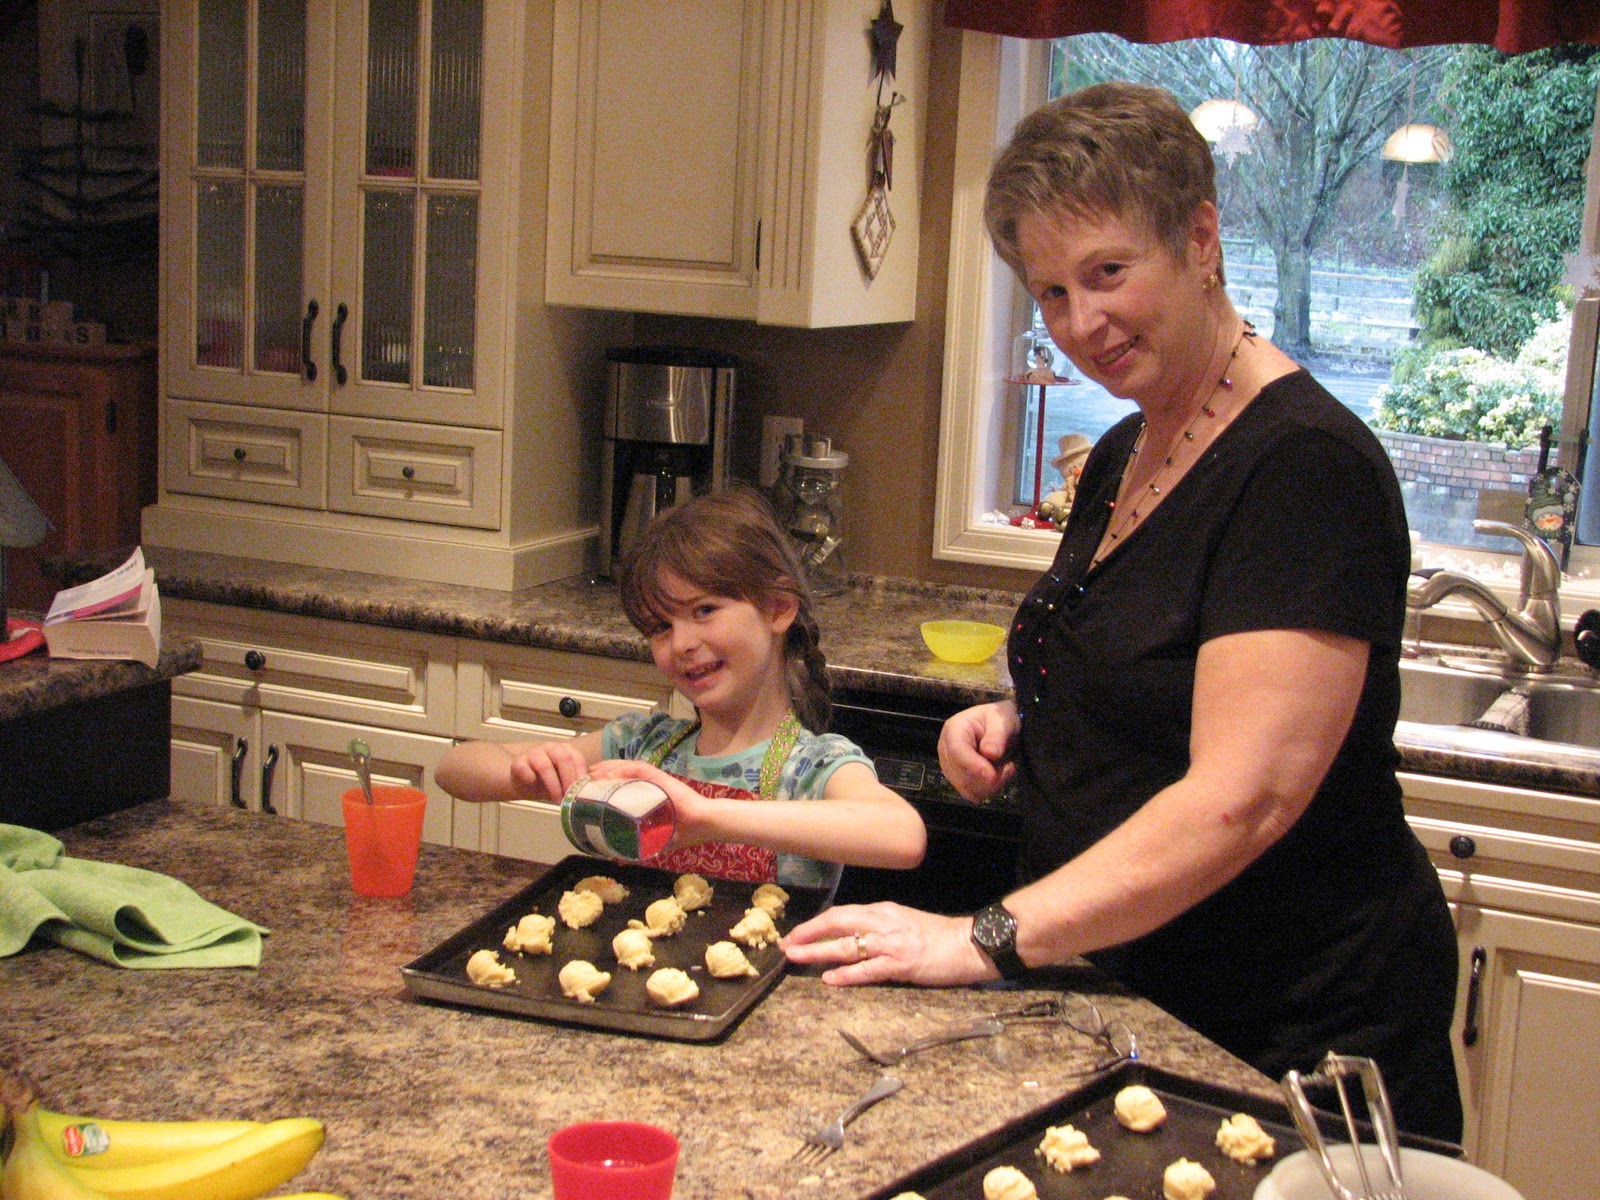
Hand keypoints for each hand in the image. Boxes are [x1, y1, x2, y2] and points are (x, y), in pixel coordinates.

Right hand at [507, 740, 591, 801]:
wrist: (524, 783)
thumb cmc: (549, 782)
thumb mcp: (565, 781)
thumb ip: (579, 781)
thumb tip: (597, 789)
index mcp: (565, 750)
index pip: (577, 758)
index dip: (580, 776)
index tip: (582, 793)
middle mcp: (550, 748)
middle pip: (563, 758)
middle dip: (568, 780)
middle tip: (570, 797)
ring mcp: (533, 753)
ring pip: (544, 765)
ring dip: (553, 785)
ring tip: (556, 800)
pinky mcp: (518, 762)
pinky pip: (524, 768)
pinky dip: (530, 778)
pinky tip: (534, 786)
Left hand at [584, 759, 709, 848]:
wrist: (702, 824)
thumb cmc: (683, 832)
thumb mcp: (655, 840)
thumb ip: (639, 847)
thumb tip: (618, 860)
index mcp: (649, 794)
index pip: (625, 783)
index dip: (607, 782)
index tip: (591, 788)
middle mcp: (650, 784)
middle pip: (623, 772)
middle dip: (603, 772)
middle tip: (587, 777)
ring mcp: (655, 779)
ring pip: (628, 767)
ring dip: (609, 767)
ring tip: (594, 772)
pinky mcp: (660, 777)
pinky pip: (638, 769)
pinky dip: (622, 769)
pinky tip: (609, 773)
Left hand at [781, 902, 995, 987]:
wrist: (969, 944)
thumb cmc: (938, 936)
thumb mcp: (904, 921)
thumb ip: (879, 926)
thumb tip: (853, 936)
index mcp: (883, 911)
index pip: (842, 913)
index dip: (816, 923)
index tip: (798, 932)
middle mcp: (883, 922)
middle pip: (837, 922)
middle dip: (809, 933)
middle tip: (787, 944)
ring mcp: (892, 943)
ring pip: (847, 945)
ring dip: (818, 952)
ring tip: (797, 958)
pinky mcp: (902, 964)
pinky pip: (868, 969)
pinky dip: (847, 974)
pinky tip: (830, 979)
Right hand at [937, 701, 1017, 802]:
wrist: (998, 724)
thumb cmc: (998, 717)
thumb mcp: (1002, 720)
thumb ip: (997, 735)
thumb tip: (990, 753)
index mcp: (953, 730)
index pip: (956, 752)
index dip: (973, 766)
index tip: (992, 774)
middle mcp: (946, 749)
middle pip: (959, 775)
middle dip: (987, 778)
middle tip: (1009, 767)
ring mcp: (950, 766)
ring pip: (965, 788)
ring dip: (990, 785)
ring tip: (1005, 769)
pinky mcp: (957, 778)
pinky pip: (970, 793)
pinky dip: (987, 789)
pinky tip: (998, 776)